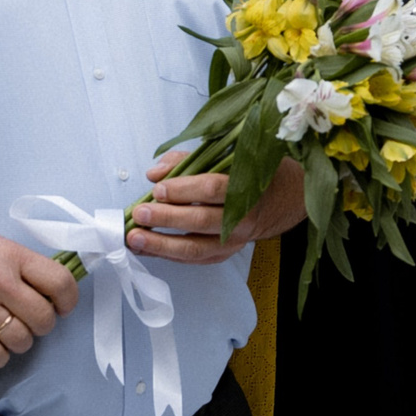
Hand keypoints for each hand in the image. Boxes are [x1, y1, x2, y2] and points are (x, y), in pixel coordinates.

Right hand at [0, 222, 76, 367]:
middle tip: (30, 321)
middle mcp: (0, 282)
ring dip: (20, 341)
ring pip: (21, 340)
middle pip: (43, 318)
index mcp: (14, 257)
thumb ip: (26, 266)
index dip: (68, 301)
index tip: (61, 307)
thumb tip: (54, 292)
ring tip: (9, 332)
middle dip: (42, 325)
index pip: (60, 283)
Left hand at [129, 153, 307, 262]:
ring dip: (161, 245)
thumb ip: (188, 160)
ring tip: (135, 239)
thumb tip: (155, 173)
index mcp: (246, 187)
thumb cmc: (250, 173)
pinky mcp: (223, 254)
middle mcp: (242, 219)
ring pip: (194, 248)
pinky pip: (192, 259)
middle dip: (166, 219)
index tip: (158, 189)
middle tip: (139, 213)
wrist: (280, 200)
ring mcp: (233, 241)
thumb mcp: (226, 156)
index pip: (213, 190)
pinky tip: (144, 248)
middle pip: (200, 221)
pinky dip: (166, 255)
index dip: (183, 190)